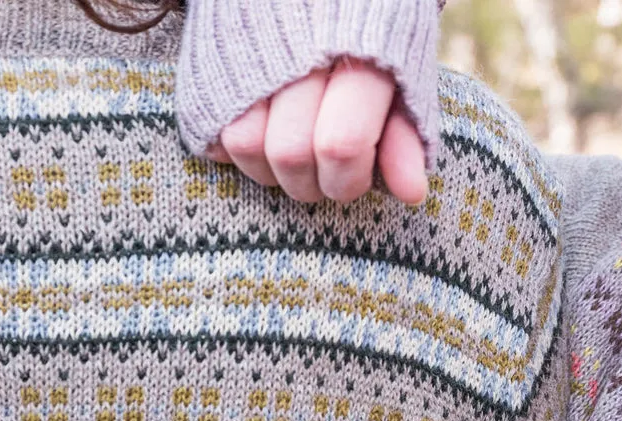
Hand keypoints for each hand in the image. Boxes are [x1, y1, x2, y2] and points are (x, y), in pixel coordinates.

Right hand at [206, 61, 426, 205]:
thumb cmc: (365, 26)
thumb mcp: (399, 68)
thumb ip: (402, 130)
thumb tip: (411, 193)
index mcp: (355, 45)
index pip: (341, 143)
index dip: (348, 180)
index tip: (357, 176)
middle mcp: (294, 47)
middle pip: (289, 152)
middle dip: (310, 183)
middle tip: (324, 173)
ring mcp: (245, 54)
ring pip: (244, 144)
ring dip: (268, 170)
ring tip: (291, 153)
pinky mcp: (210, 65)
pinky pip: (214, 132)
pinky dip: (233, 150)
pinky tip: (262, 132)